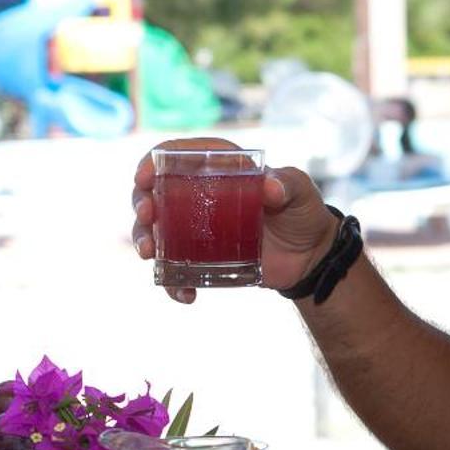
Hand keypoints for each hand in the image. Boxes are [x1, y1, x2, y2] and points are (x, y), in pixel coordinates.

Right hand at [130, 137, 340, 303]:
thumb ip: (288, 184)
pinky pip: (175, 269)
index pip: (176, 155)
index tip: (143, 176)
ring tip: (149, 254)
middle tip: (145, 215)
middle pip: (155, 191)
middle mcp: (198, 194)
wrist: (309, 257)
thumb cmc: (303, 213)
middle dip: (140, 201)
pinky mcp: (199, 258)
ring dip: (144, 239)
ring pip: (154, 230)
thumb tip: (269, 187)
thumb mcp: (301, 192)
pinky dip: (173, 283)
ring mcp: (194, 228)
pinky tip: (185, 294)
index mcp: (218, 168)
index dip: (153, 161)